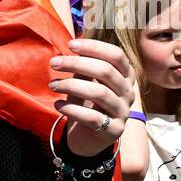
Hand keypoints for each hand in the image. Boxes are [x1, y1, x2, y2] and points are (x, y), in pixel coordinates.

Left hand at [50, 39, 135, 156]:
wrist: (90, 136)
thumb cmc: (87, 102)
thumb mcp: (87, 81)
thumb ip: (85, 65)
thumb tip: (73, 44)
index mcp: (126, 76)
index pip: (116, 55)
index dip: (94, 47)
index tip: (70, 45)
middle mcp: (128, 92)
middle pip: (106, 71)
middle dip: (76, 64)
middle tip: (53, 63)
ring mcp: (123, 111)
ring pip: (99, 93)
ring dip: (71, 86)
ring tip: (52, 85)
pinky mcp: (114, 129)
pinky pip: (92, 117)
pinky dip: (71, 109)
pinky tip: (57, 105)